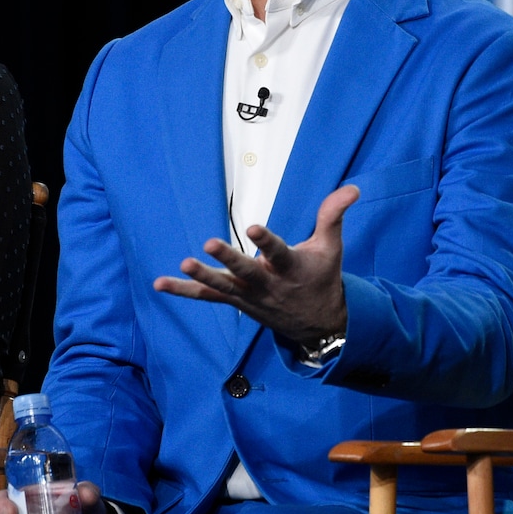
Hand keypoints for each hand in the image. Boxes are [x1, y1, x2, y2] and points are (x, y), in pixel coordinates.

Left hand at [154, 183, 358, 343]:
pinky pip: (207, 297)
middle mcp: (268, 285)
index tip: (253, 227)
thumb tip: (352, 187)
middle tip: (207, 244)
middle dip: (227, 260)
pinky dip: (184, 290)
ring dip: (201, 277)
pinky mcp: (236, 302)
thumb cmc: (322, 278)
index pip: (278, 252)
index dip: (266, 241)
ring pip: (223, 287)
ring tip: (182, 264)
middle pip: (245, 272)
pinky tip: (160, 283)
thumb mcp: (331, 247)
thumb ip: (333, 215)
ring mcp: (249, 297)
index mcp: (290, 268)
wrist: (318, 325)